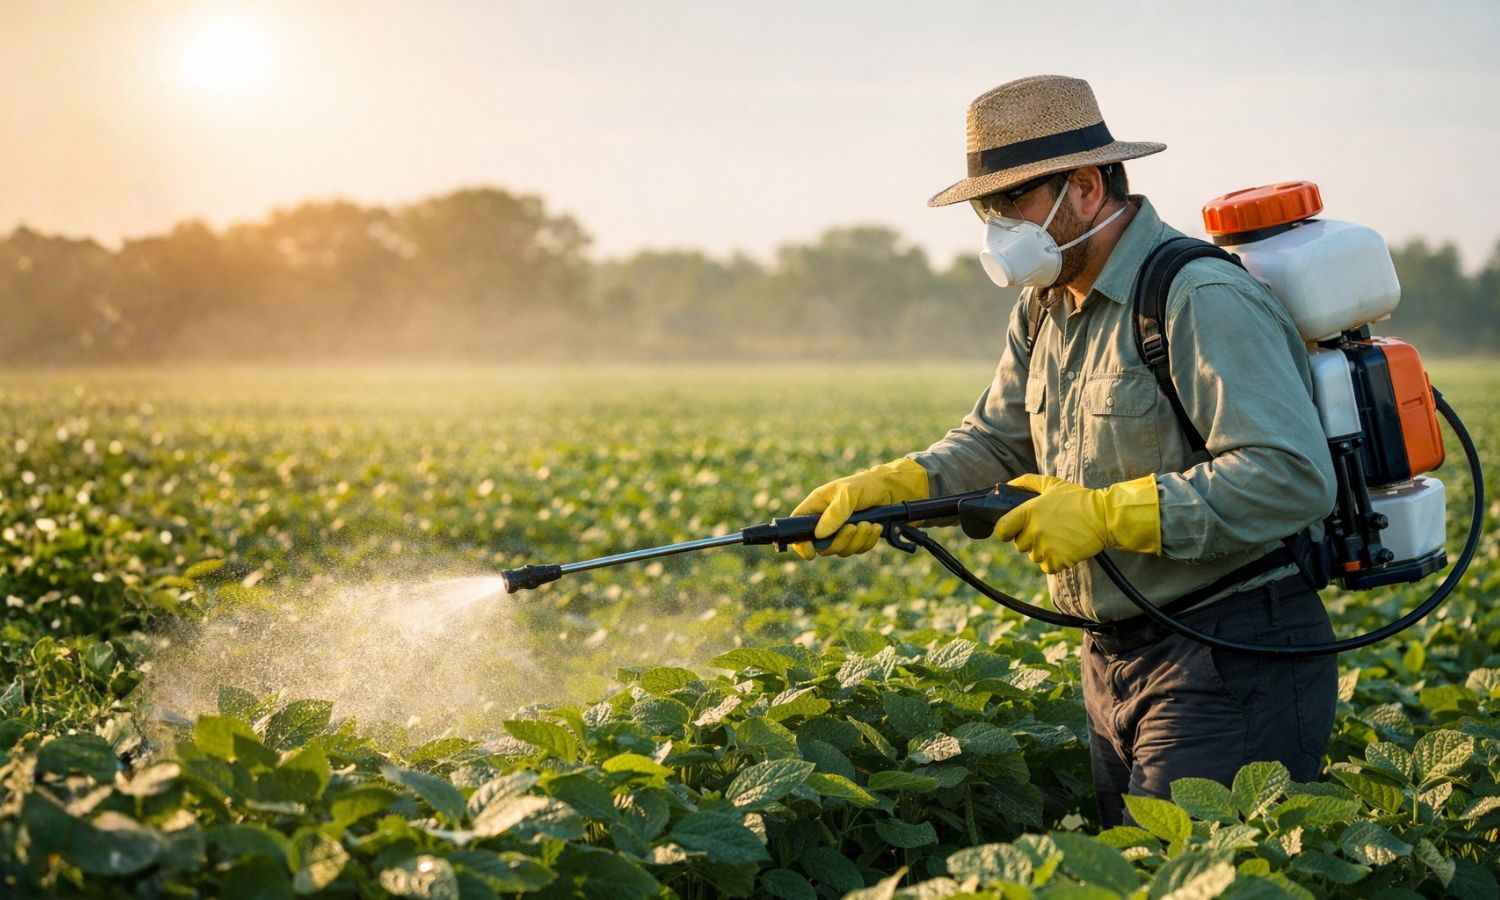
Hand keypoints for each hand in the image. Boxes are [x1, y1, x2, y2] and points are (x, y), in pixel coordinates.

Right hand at [790, 458, 928, 559]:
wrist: (894, 490)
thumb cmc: (867, 485)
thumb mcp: (849, 493)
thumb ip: (834, 513)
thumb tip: (819, 534)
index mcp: (817, 505)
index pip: (798, 526)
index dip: (800, 543)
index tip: (811, 552)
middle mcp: (826, 520)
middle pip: (822, 546)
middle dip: (840, 541)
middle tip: (854, 527)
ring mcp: (842, 530)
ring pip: (841, 550)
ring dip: (857, 540)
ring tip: (869, 524)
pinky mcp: (858, 537)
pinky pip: (858, 549)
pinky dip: (868, 541)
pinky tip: (876, 527)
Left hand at [992, 473, 1160, 573]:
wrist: (1104, 517)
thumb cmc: (1077, 499)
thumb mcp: (1051, 483)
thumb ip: (1026, 482)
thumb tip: (1004, 486)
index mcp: (1028, 512)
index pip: (1002, 530)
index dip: (1006, 531)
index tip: (1013, 530)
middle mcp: (1034, 531)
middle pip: (1019, 545)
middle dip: (1029, 539)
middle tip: (1047, 530)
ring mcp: (1045, 548)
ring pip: (1034, 557)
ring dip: (1043, 550)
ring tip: (1059, 537)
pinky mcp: (1058, 561)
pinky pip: (1048, 567)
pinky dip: (1055, 561)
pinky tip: (1065, 548)